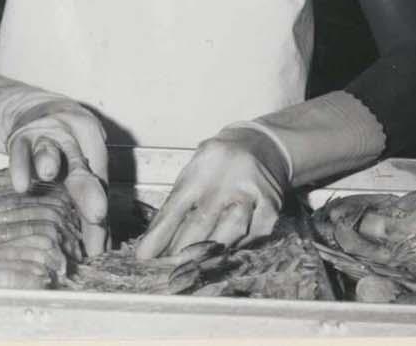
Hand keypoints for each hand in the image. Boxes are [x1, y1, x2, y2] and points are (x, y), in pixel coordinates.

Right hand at [5, 99, 109, 256]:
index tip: (97, 250)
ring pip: (50, 148)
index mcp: (94, 147)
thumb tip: (95, 249)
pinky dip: (20, 166)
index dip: (99, 219)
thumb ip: (84, 202)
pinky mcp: (20, 137)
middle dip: (88, 191)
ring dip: (49, 159)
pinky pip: (20, 152)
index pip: (100, 185)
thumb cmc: (60, 145)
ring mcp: (46, 135)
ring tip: (49, 173)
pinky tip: (21, 183)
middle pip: (82, 167)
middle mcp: (74, 138)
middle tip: (97, 214)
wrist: (29, 109)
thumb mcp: (76, 165)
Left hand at [135, 126, 288, 258]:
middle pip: (201, 223)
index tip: (144, 256)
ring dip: (210, 254)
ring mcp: (251, 194)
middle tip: (166, 270)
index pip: (174, 208)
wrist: (260, 145)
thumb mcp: (193, 172)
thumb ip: (177, 203)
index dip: (159, 235)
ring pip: (230, 232)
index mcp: (200, 171)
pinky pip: (253, 236)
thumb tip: (154, 240)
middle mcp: (226, 182)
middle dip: (181, 251)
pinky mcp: (271, 207)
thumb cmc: (217, 165)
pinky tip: (222, 257)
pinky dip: (236, 249)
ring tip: (192, 269)